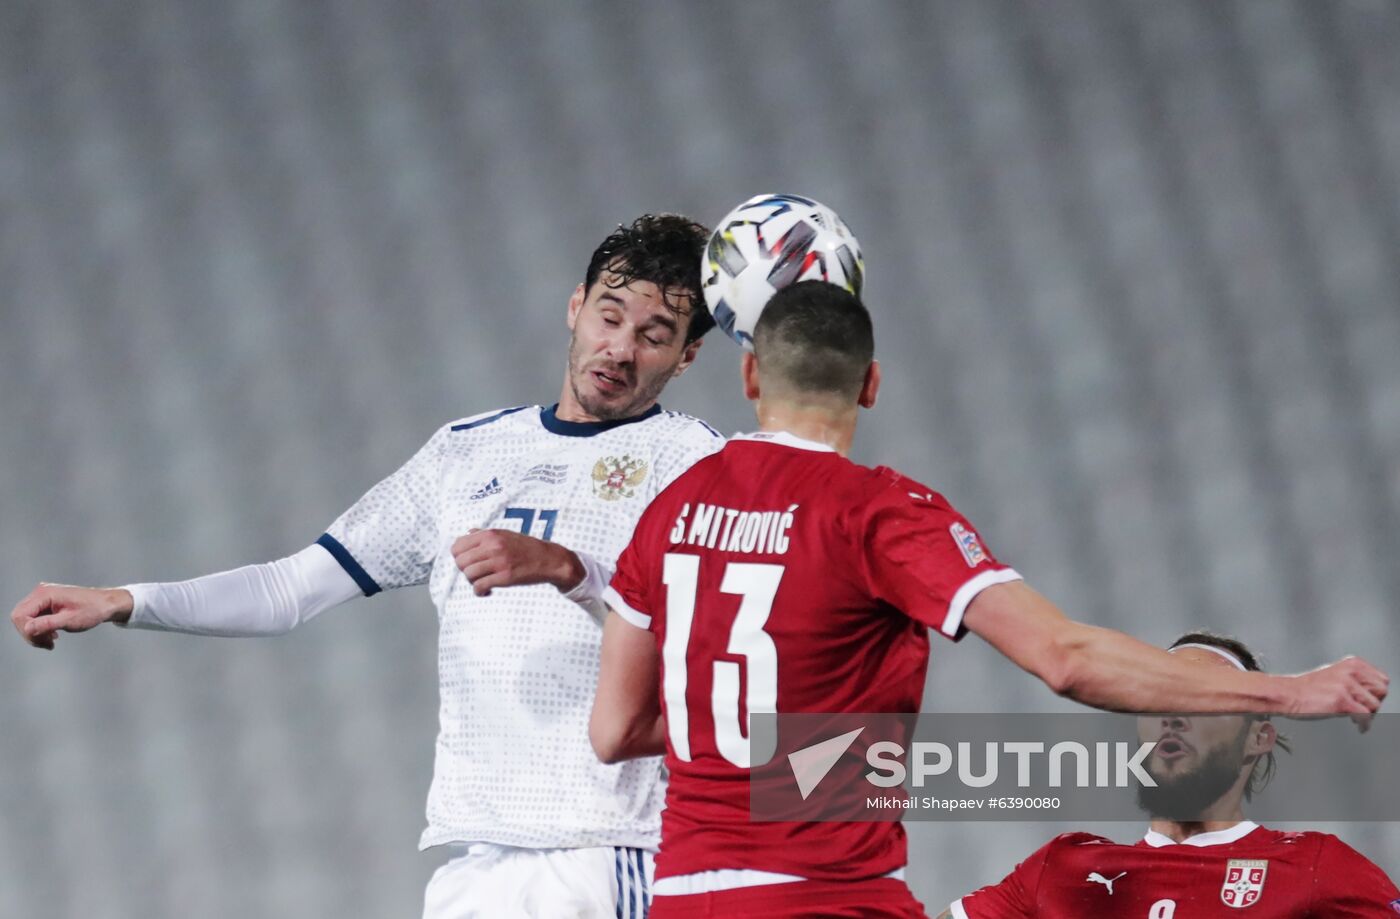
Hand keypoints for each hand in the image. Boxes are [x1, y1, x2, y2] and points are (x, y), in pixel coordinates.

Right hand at [10, 583, 132, 649]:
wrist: (106, 604)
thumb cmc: (93, 609)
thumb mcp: (70, 620)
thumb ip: (48, 624)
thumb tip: (28, 629)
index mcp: (45, 593)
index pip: (20, 615)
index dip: (27, 631)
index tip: (43, 641)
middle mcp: (41, 592)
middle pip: (20, 617)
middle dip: (30, 634)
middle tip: (47, 643)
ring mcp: (43, 597)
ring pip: (25, 619)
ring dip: (35, 633)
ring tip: (51, 641)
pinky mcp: (47, 603)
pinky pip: (34, 618)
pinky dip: (40, 629)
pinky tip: (52, 635)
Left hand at [451, 529, 583, 596]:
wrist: (548, 559)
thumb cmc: (526, 547)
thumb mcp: (505, 534)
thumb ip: (485, 534)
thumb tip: (467, 534)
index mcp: (490, 535)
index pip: (458, 546)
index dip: (459, 556)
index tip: (467, 562)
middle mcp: (492, 546)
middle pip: (461, 562)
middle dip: (465, 570)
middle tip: (475, 573)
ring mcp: (498, 562)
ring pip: (468, 574)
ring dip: (473, 581)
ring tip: (482, 581)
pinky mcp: (504, 577)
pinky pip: (479, 586)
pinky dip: (479, 591)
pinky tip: (486, 590)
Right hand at [1286, 656, 1388, 731]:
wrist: (1287, 694)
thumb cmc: (1306, 687)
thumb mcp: (1334, 674)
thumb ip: (1354, 680)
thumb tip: (1370, 694)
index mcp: (1352, 664)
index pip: (1381, 679)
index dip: (1375, 692)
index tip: (1369, 699)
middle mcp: (1351, 672)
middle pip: (1381, 691)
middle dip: (1374, 702)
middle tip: (1364, 709)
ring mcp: (1346, 686)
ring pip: (1374, 705)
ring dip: (1368, 715)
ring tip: (1358, 717)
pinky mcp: (1341, 701)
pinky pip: (1364, 716)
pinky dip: (1364, 724)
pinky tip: (1359, 726)